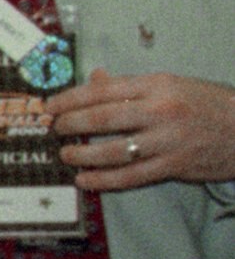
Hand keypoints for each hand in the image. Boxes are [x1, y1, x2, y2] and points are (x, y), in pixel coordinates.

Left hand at [53, 69, 234, 189]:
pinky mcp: (173, 165)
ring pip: (112, 151)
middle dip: (71, 125)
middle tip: (54, 129)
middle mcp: (160, 111)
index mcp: (158, 85)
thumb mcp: (173, 85)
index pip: (103, 91)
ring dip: (82, 155)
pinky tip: (85, 180)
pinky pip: (130, 176)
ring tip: (66, 155)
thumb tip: (95, 78)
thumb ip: (131, 86)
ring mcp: (167, 140)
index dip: (71, 99)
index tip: (50, 106)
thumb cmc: (209, 104)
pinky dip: (103, 180)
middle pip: (102, 119)